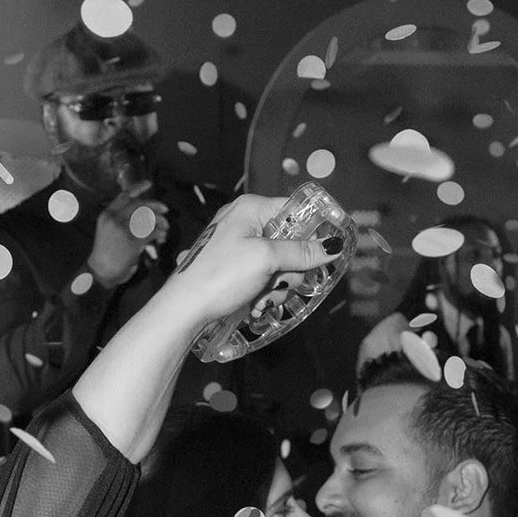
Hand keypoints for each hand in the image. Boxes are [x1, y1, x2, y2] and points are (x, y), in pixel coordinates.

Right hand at [88, 180, 168, 284]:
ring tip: (165, 227)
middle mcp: (114, 219)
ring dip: (160, 222)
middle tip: (165, 209)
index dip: (137, 187)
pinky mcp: (133, 242)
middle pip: (139, 205)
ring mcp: (123, 230)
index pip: (123, 195)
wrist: (102, 270)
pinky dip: (160, 233)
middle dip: (155, 206)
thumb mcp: (108, 229)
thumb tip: (143, 212)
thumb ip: (120, 218)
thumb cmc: (106, 251)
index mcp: (107, 214)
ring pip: (148, 218)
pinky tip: (162, 236)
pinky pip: (152, 232)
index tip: (149, 184)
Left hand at [160, 194, 337, 333]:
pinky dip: (263, 293)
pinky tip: (254, 304)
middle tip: (278, 282)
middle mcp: (245, 222)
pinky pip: (263, 277)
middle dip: (289, 269)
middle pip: (289, 242)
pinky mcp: (234, 269)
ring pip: (279, 265)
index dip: (312, 230)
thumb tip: (333, 246)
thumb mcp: (266, 259)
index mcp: (251, 208)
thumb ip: (301, 252)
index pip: (294, 209)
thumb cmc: (221, 275)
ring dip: (276, 287)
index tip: (322, 253)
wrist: (185, 308)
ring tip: (261, 299)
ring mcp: (238, 247)